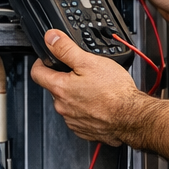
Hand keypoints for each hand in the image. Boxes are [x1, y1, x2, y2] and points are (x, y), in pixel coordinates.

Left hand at [30, 30, 148, 145]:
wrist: (132, 117)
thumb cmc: (114, 92)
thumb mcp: (89, 62)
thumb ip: (66, 49)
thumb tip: (51, 38)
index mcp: (60, 88)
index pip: (37, 73)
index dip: (42, 62)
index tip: (49, 59)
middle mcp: (62, 106)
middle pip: (55, 87)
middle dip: (65, 79)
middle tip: (83, 73)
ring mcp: (72, 120)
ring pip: (68, 102)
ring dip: (77, 95)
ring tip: (95, 89)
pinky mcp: (84, 130)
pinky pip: (79, 116)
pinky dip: (86, 109)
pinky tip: (99, 103)